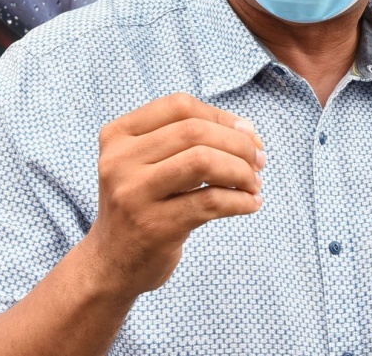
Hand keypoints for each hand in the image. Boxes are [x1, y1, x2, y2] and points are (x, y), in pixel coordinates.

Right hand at [82, 92, 264, 297]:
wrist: (111, 264)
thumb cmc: (145, 203)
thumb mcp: (149, 162)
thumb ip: (190, 139)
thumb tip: (248, 131)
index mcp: (118, 135)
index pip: (180, 106)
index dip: (222, 117)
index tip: (248, 136)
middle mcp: (119, 161)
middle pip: (195, 131)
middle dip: (239, 144)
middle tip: (259, 161)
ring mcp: (134, 194)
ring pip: (203, 161)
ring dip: (242, 171)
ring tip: (255, 184)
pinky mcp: (154, 227)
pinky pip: (211, 201)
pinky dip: (242, 201)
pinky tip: (252, 204)